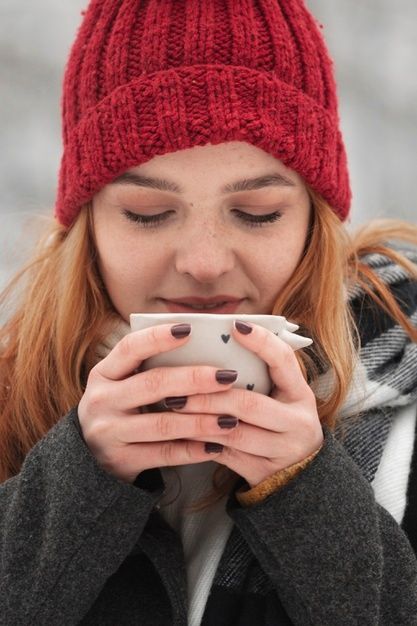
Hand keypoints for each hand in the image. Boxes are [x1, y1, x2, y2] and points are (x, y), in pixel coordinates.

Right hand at [77, 323, 240, 483]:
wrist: (89, 462)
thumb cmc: (120, 411)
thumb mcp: (121, 386)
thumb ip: (149, 368)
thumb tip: (200, 347)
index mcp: (103, 374)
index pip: (130, 348)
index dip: (158, 337)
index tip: (189, 329)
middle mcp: (102, 400)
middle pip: (153, 384)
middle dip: (195, 379)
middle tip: (228, 376)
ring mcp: (109, 432)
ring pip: (163, 424)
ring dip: (201, 420)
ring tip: (231, 417)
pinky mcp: (120, 461)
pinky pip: (165, 454)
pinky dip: (193, 450)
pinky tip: (217, 446)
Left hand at [169, 320, 323, 487]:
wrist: (299, 477)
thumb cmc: (281, 423)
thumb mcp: (283, 398)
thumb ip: (263, 374)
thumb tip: (227, 334)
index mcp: (302, 395)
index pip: (284, 361)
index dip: (261, 342)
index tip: (236, 325)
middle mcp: (298, 423)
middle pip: (248, 404)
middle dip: (208, 395)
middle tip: (177, 387)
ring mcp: (283, 451)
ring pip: (233, 434)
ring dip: (198, 419)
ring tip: (173, 407)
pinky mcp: (264, 473)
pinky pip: (226, 457)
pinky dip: (201, 444)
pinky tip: (181, 433)